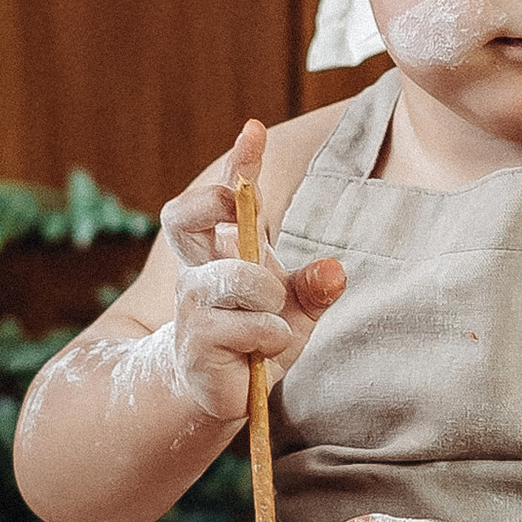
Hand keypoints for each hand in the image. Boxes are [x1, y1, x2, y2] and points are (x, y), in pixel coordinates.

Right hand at [156, 122, 343, 427]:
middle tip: (244, 221)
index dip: (240, 161)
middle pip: (185, 216)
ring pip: (236, 279)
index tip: (254, 129)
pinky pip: (245, 327)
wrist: (226, 392)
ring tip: (275, 320)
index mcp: (223, 248)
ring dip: (268, 298)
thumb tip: (336, 269)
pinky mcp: (194, 341)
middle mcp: (199, 269)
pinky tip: (265, 351)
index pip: (226, 195)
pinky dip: (270, 337)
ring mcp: (191, 304)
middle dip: (216, 206)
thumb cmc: (260, 337)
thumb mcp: (298, 307)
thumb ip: (316, 286)